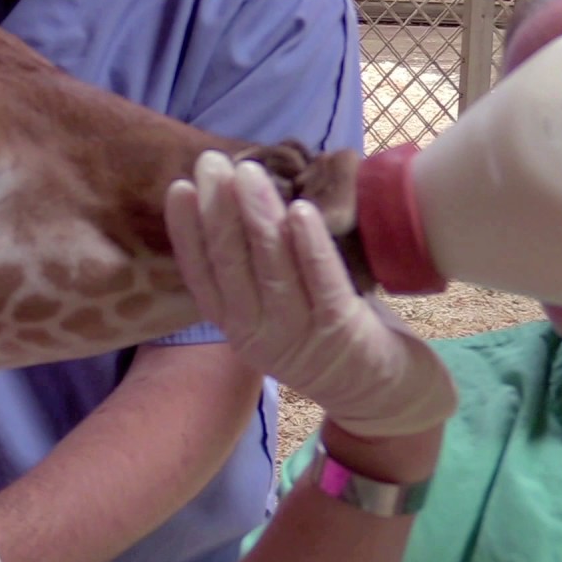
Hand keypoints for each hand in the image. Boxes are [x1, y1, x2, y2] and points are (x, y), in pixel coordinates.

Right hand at [165, 151, 456, 437]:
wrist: (383, 398)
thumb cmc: (328, 335)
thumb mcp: (281, 307)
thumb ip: (259, 267)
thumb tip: (241, 199)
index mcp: (237, 326)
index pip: (202, 275)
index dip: (186, 232)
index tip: (178, 188)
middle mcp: (258, 334)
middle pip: (231, 266)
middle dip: (218, 210)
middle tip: (211, 163)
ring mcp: (298, 336)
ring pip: (271, 269)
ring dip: (257, 217)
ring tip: (247, 173)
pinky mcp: (340, 333)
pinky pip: (321, 283)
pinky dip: (308, 246)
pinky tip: (299, 210)